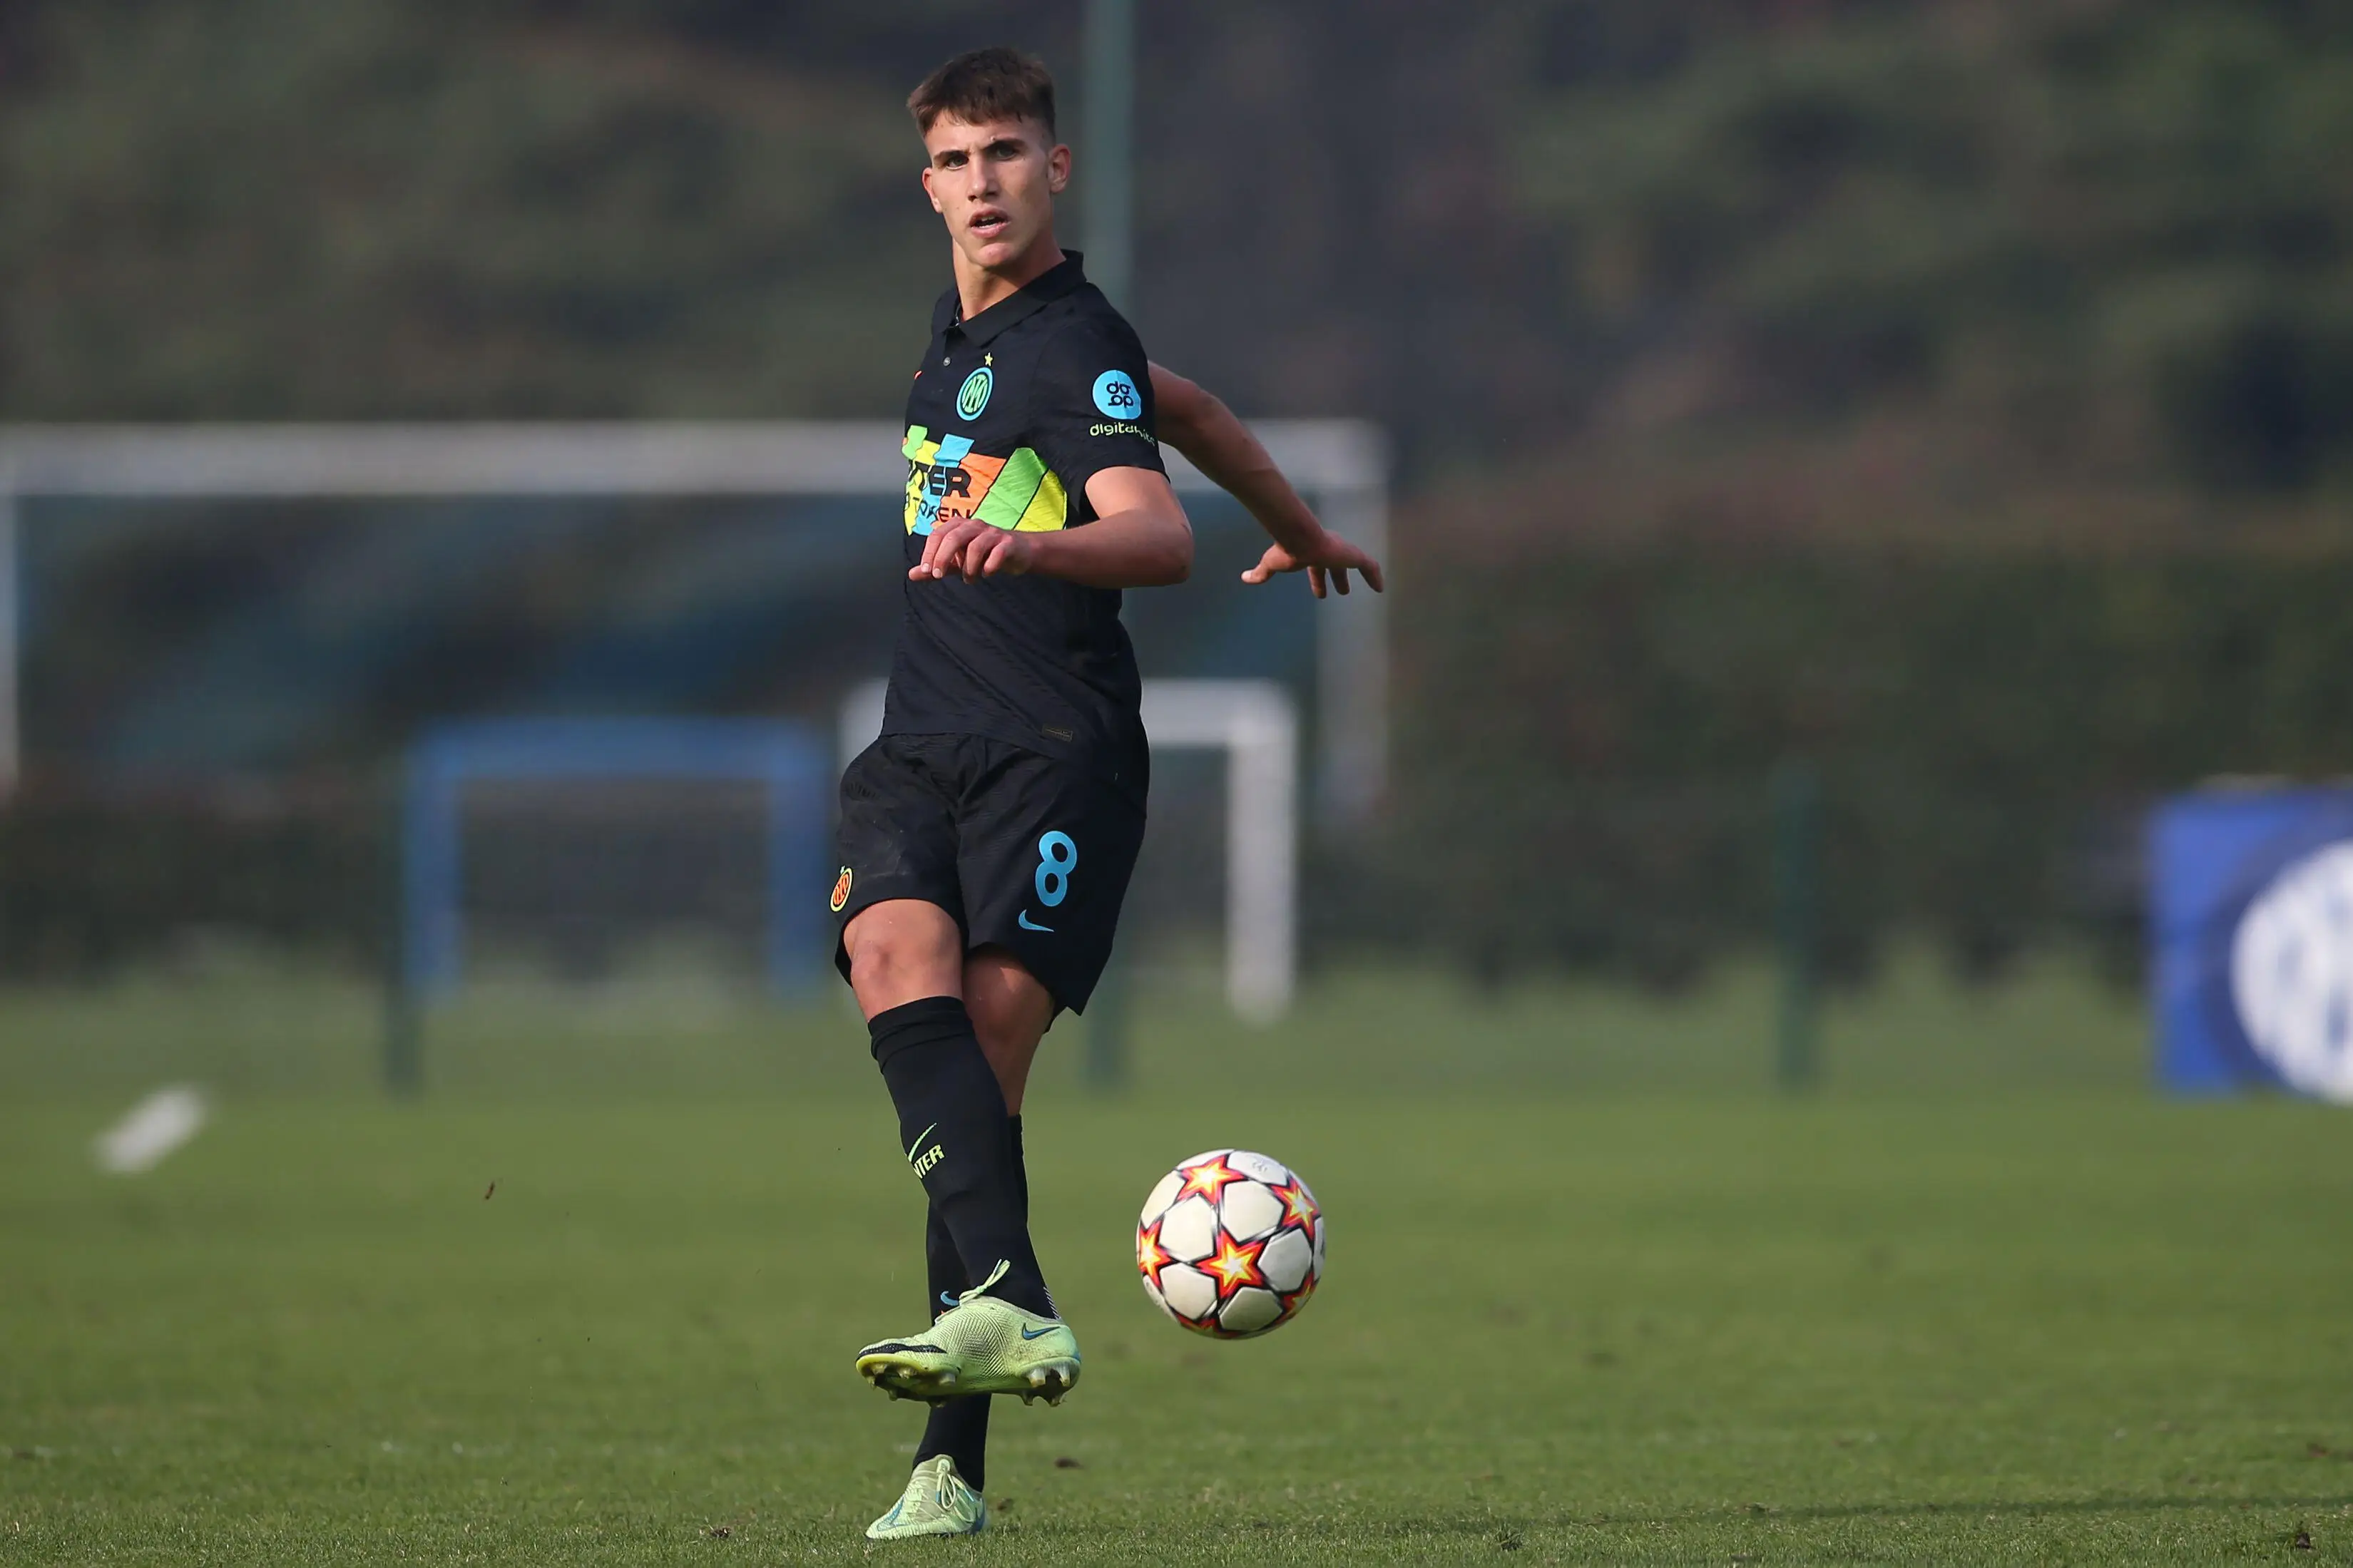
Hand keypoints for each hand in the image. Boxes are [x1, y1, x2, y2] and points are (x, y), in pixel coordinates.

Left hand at [910, 516, 1037, 582]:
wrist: (1018, 552)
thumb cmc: (983, 555)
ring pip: (976, 547)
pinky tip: (987, 574)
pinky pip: (997, 554)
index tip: (927, 572)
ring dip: (969, 568)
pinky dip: (989, 567)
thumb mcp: (956, 562)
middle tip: (939, 576)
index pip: (938, 534)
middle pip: (953, 537)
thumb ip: (936, 567)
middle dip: (943, 558)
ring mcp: (993, 533)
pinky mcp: (1008, 543)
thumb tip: (911, 575)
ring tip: (969, 579)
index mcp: (959, 525)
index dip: (930, 553)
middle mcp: (974, 525)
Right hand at [1240, 529, 1384, 598]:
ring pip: (1356, 565)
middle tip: (1342, 592)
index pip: (1317, 568)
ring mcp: (1343, 553)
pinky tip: (1380, 589)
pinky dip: (1375, 577)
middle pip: (1337, 567)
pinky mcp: (1354, 556)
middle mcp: (1329, 551)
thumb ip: (1261, 572)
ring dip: (1362, 577)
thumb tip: (1244, 578)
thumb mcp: (1272, 563)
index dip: (1318, 581)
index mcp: (1313, 554)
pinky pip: (1370, 567)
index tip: (1320, 593)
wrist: (1299, 536)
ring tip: (1371, 589)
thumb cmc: (1286, 550)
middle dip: (1339, 579)